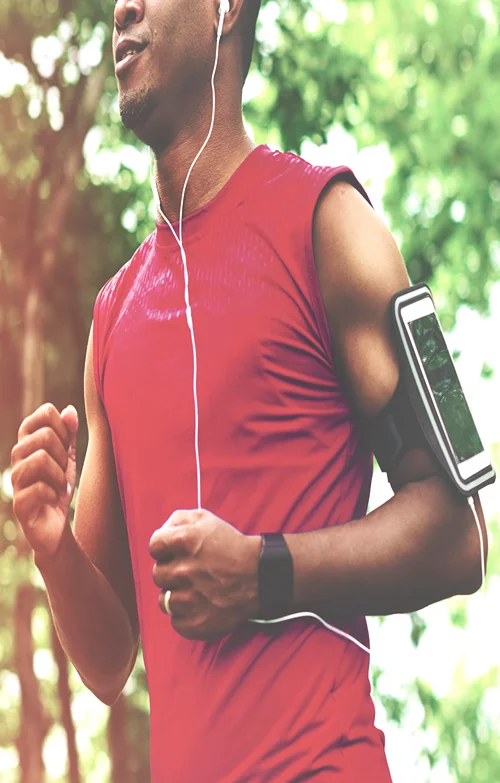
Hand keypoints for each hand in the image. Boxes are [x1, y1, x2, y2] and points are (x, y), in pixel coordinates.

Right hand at [11, 403, 78, 557]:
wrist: (56, 526)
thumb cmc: (58, 488)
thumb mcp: (68, 458)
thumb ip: (68, 434)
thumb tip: (69, 410)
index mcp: (29, 442)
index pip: (43, 413)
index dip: (62, 426)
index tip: (66, 445)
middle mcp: (18, 457)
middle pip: (45, 435)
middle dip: (63, 454)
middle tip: (62, 471)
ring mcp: (16, 480)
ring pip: (40, 459)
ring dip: (59, 475)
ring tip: (59, 486)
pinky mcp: (19, 504)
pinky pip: (39, 488)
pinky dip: (54, 494)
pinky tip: (53, 500)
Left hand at [149, 509, 260, 640]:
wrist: (260, 577)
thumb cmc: (232, 547)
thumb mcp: (207, 519)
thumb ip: (178, 519)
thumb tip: (162, 531)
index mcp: (184, 541)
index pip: (154, 545)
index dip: (164, 548)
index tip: (175, 552)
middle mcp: (183, 570)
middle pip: (158, 574)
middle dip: (171, 571)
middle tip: (189, 571)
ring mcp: (188, 599)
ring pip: (164, 600)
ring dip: (177, 595)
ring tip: (196, 589)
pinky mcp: (195, 623)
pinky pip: (176, 621)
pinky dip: (185, 616)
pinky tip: (200, 605)